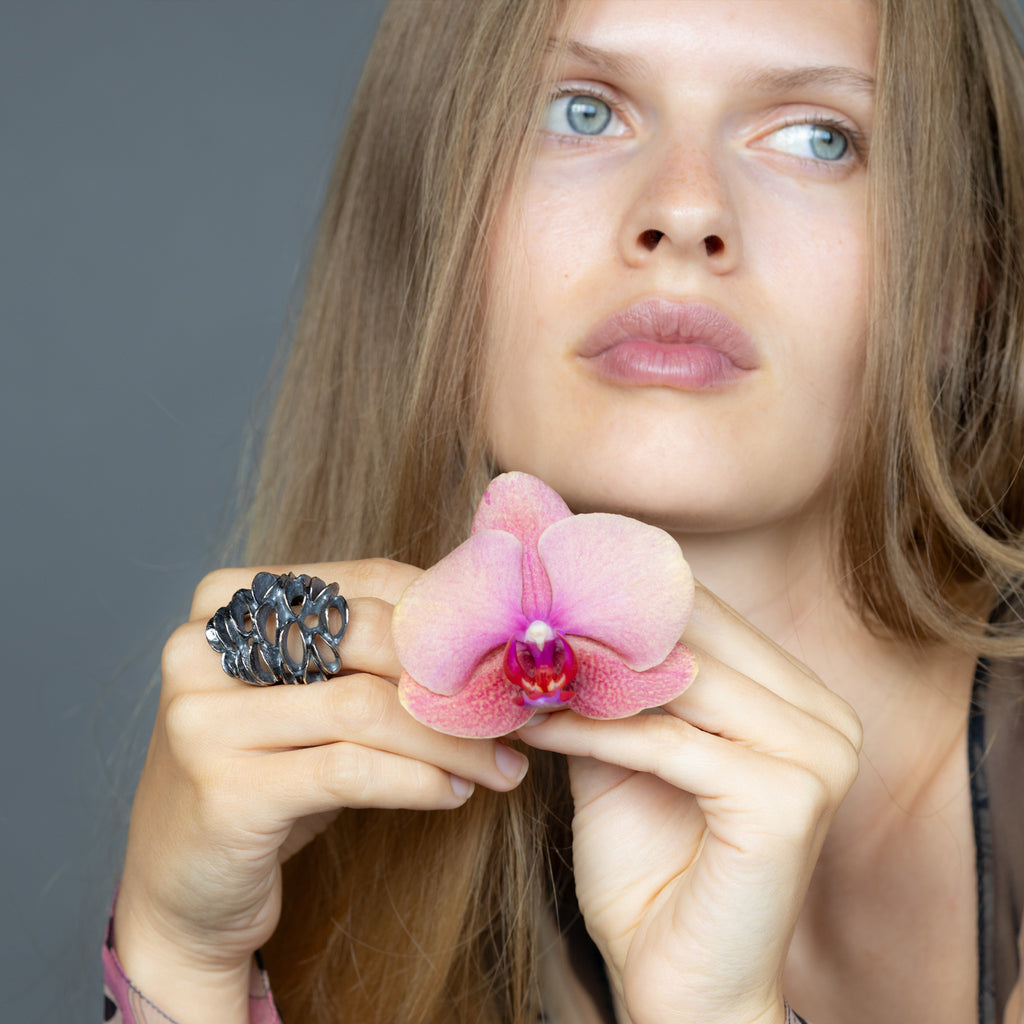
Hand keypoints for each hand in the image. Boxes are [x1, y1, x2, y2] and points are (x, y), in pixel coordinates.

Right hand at [114, 559, 529, 1021]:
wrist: (186, 888)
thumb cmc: (268, 775)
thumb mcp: (311, 698)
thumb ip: (370, 653)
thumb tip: (488, 630)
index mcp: (228, 600)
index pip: (366, 581)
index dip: (447, 616)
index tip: (510, 652)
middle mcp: (202, 647)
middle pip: (366, 636)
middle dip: (455, 677)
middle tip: (517, 711)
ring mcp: (202, 718)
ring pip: (366, 707)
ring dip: (451, 738)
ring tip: (502, 764)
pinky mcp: (223, 789)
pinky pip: (350, 770)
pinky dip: (419, 779)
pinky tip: (457, 792)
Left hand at [518, 583, 861, 1023]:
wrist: (680, 986)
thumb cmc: (652, 871)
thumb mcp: (625, 755)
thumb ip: (612, 686)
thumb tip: (550, 613)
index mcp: (800, 698)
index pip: (708, 612)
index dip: (624, 588)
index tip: (545, 570)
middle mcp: (825, 717)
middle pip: (698, 635)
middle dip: (599, 622)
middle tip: (518, 608)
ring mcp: (818, 757)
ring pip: (681, 683)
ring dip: (586, 672)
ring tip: (514, 661)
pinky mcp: (788, 800)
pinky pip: (666, 744)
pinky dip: (591, 731)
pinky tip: (532, 724)